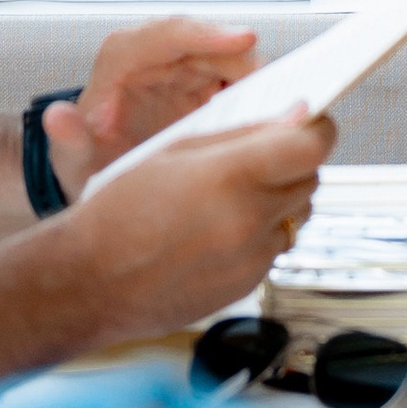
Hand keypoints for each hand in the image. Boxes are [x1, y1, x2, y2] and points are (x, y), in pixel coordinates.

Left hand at [42, 18, 258, 193]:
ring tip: (283, 104)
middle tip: (279, 88)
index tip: (243, 40)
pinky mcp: (207, 86)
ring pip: (232, 60)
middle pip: (212, 43)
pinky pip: (239, 81)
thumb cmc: (86, 161)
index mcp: (123, 56)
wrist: (99, 178)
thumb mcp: (72, 159)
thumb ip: (68, 139)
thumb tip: (57, 116)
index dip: (210, 34)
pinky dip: (257, 96)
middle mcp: (159, 53)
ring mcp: (186, 68)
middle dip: (247, 62)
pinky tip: (271, 118)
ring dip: (257, 80)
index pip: (170, 32)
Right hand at [49, 108, 336, 344]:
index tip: (309, 122)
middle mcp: (249, 221)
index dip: (317, 129)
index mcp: (232, 176)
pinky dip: (262, 234)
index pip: (312, 145)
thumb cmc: (118, 214)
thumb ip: (240, 135)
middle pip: (311, 179)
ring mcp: (250, 260)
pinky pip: (275, 250)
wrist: (89, 281)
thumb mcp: (176, 150)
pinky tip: (224, 229)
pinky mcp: (245, 288)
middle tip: (269, 155)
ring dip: (282, 200)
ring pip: (297, 216)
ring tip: (240, 194)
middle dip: (297, 162)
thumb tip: (292, 119)